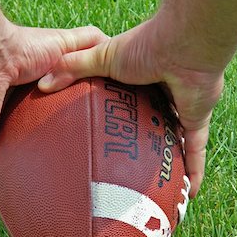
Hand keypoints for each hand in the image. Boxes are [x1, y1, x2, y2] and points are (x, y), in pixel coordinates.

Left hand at [0, 20, 106, 207]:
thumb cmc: (26, 47)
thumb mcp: (70, 43)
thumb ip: (92, 45)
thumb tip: (116, 51)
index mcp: (27, 93)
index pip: (41, 115)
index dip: (54, 128)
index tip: (75, 143)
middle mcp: (6, 112)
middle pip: (19, 140)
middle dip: (31, 158)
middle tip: (54, 177)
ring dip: (8, 179)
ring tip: (26, 198)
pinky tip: (1, 207)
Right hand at [38, 16, 224, 196]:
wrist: (183, 45)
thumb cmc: (144, 46)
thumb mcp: (101, 56)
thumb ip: (71, 68)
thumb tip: (41, 84)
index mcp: (139, 78)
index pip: (125, 101)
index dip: (116, 115)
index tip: (105, 131)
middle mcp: (161, 95)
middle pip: (150, 122)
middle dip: (143, 140)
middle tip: (129, 164)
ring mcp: (179, 108)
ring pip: (174, 139)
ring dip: (170, 158)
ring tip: (158, 182)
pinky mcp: (195, 119)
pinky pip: (195, 150)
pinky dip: (195, 169)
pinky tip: (191, 192)